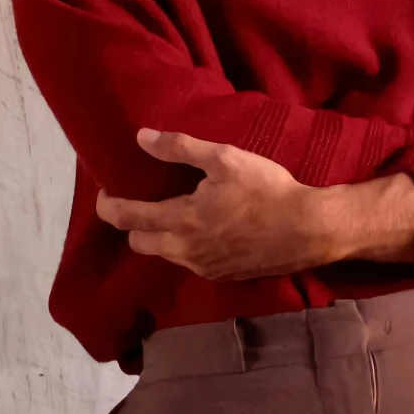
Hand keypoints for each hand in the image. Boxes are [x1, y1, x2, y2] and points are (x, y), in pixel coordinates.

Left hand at [97, 130, 328, 279]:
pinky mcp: (223, 276)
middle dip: (133, 224)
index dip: (109, 207)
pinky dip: (185, 247)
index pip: (128, 219)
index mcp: (181, 220)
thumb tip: (142, 137)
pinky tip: (204, 230)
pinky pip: (190, 263)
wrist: (308, 229)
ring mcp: (204, 268)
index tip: (106, 194)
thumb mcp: (225, 158)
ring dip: (160, 236)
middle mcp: (185, 251)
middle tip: (140, 202)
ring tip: (173, 213)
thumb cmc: (266, 189)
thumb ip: (180, 148)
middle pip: (140, 242)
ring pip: (165, 254)